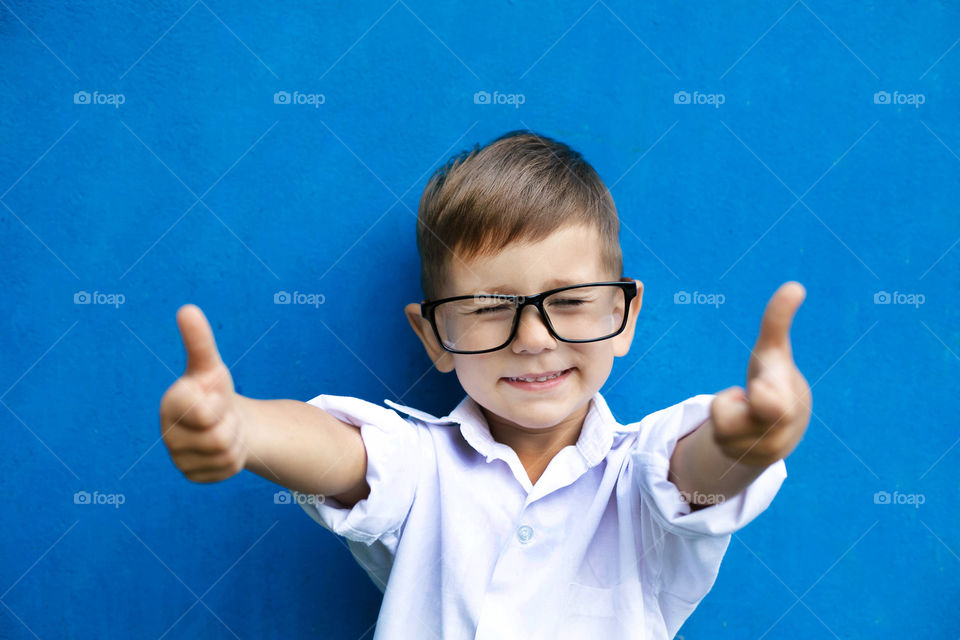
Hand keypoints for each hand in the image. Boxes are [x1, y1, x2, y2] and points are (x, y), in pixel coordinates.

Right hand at [160, 304, 247, 481]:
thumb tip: (187, 308)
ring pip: (225, 455)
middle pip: (219, 438)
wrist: (225, 418)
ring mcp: (179, 459)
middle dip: (231, 424)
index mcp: (170, 405)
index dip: (219, 403)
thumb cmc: (213, 389)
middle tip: (222, 415)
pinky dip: (234, 458)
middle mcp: (168, 434)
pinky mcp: (194, 476)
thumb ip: (199, 340)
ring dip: (235, 439)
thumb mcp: (210, 365)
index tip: (212, 395)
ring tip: (223, 428)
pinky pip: (227, 470)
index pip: (205, 413)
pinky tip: (224, 447)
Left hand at [710, 282, 811, 466]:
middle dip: (728, 405)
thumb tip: (795, 285)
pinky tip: (741, 423)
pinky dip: (725, 423)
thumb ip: (777, 322)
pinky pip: (717, 434)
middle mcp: (774, 430)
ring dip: (728, 406)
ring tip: (745, 406)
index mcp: (784, 401)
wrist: (784, 431)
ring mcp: (759, 449)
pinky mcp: (743, 460)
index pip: (770, 400)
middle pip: (728, 419)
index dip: (762, 397)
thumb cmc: (776, 381)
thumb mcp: (773, 353)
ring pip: (718, 419)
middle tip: (748, 394)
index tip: (757, 389)